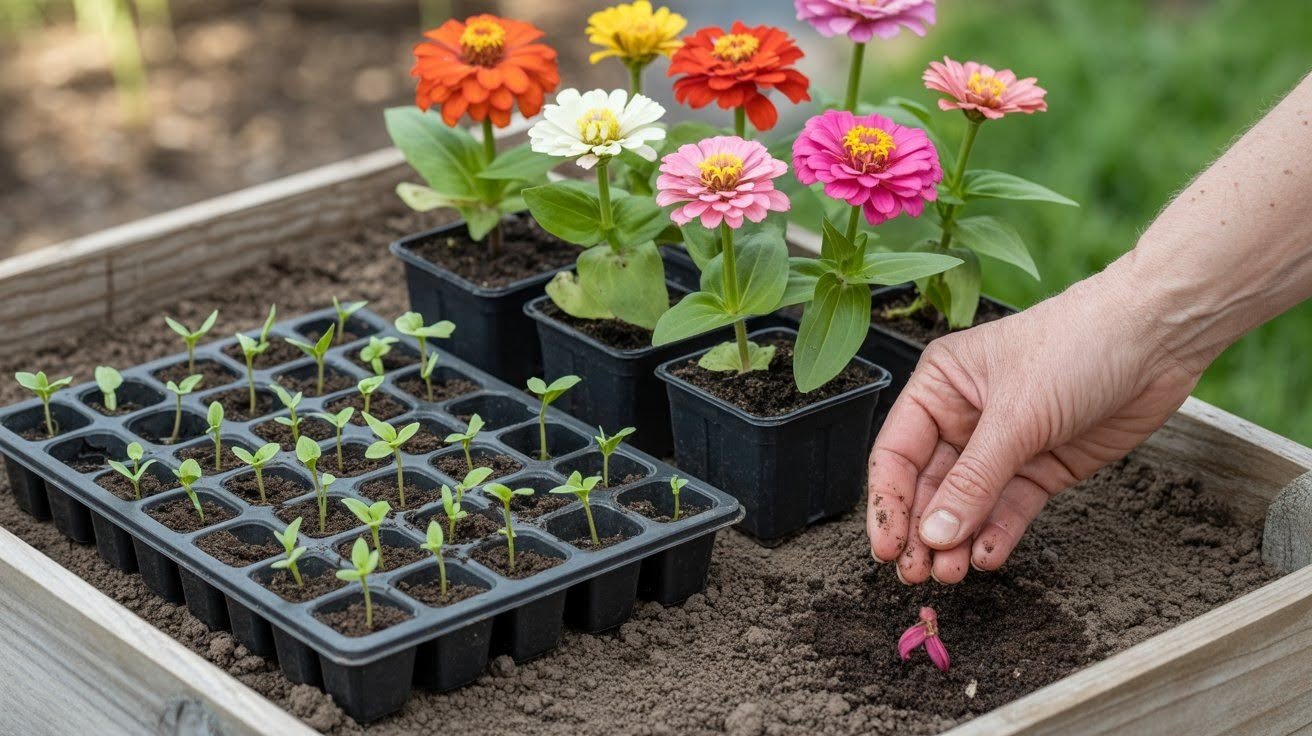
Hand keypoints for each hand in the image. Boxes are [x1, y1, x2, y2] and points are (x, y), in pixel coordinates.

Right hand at [866, 271, 1200, 583]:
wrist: (1158, 338)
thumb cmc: (1079, 345)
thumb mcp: (1017, 414)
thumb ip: (974, 480)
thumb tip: (934, 535)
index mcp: (940, 386)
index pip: (897, 453)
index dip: (888, 502)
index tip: (886, 548)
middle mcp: (964, 416)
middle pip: (928, 486)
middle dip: (922, 531)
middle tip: (916, 573)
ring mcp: (1004, 445)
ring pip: (968, 505)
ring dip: (958, 540)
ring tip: (952, 574)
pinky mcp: (1042, 467)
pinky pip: (1010, 509)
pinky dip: (998, 535)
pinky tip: (988, 557)